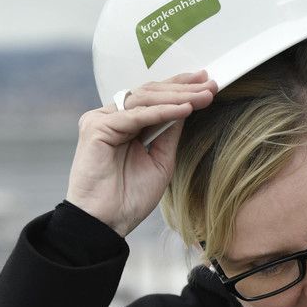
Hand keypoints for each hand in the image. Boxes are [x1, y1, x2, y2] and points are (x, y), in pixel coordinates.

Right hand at [66, 71, 216, 236]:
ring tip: (203, 96)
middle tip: (210, 84)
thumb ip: (169, 134)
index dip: (179, 88)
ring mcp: (101, 120)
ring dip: (177, 96)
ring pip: (144, 99)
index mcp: (125, 125)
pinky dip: (162, 112)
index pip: (153, 98)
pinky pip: (136, 115)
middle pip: (149, 93)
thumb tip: (187, 107)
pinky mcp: (95, 128)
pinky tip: (185, 110)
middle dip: (183, 88)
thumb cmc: (128, 199)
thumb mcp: (160, 161)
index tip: (206, 82)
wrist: (105, 224)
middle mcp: (111, 118)